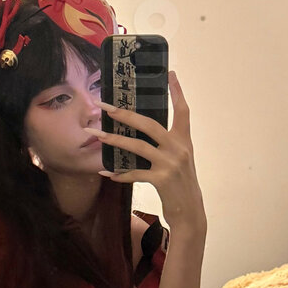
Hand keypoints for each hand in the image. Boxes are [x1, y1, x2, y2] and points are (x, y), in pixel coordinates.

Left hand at [85, 71, 205, 230]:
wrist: (191, 213)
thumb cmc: (181, 186)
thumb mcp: (179, 161)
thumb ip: (166, 146)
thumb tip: (141, 133)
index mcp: (184, 141)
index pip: (183, 111)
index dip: (177, 92)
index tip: (170, 74)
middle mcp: (179, 149)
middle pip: (149, 124)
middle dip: (125, 113)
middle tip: (105, 106)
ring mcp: (170, 164)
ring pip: (137, 146)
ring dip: (114, 140)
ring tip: (96, 135)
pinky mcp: (161, 180)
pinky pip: (134, 173)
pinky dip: (119, 174)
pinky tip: (106, 173)